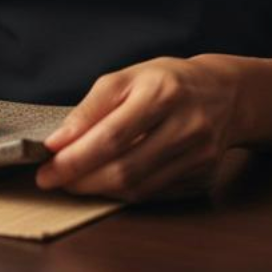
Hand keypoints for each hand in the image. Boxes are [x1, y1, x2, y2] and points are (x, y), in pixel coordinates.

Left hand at [36, 57, 237, 202]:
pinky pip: (155, 194)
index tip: (46, 167)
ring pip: (140, 188)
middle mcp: (185, 127)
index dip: (76, 157)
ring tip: (75, 182)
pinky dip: (125, 193)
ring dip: (100, 190)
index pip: (112, 135)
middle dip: (82, 179)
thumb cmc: (168, 80)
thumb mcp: (128, 77)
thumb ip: (92, 107)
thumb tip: (59, 142)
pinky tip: (107, 183)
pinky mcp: (203, 178)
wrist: (225, 93)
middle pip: (126, 168)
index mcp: (162, 93)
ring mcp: (199, 157)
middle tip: (52, 180)